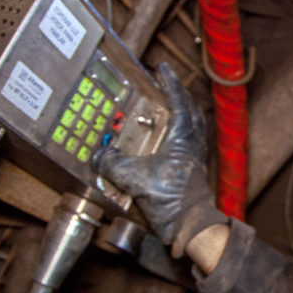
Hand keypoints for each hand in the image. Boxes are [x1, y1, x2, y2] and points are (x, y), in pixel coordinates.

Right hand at [92, 63, 225, 257]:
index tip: (162, 67)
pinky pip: (188, 141)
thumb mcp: (134, 178)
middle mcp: (193, 142)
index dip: (169, 82)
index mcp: (183, 136)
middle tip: (166, 84)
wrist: (190, 226)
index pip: (177, 100)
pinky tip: (166, 138)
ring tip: (167, 106)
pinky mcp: (192, 169)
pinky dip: (179, 132)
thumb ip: (112, 164)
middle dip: (178, 94)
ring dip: (181, 112)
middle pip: (190, 109)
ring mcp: (195, 156)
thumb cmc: (171, 200)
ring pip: (192, 125)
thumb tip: (97, 156)